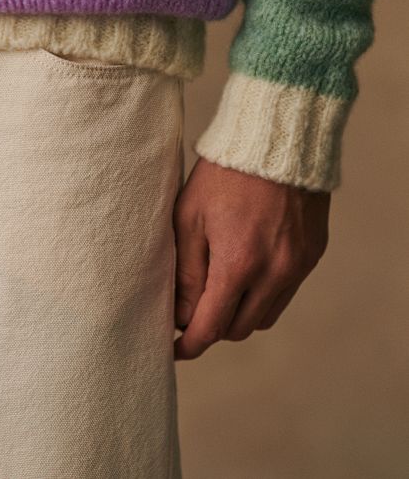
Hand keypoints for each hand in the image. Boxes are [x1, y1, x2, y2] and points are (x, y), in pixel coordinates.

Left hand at [173, 157, 329, 360]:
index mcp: (238, 264)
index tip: (174, 348)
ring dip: (241, 314)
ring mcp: (298, 265)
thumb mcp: (190, 217)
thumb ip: (187, 272)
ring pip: (266, 316)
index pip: (210, 328)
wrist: (277, 138)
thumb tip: (181, 315)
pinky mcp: (313, 254)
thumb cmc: (224, 173)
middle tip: (194, 312)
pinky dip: (265, 294)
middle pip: (239, 329)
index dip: (188, 345)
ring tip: (222, 291)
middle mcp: (274, 273)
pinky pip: (287, 292)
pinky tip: (251, 271)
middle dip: (213, 328)